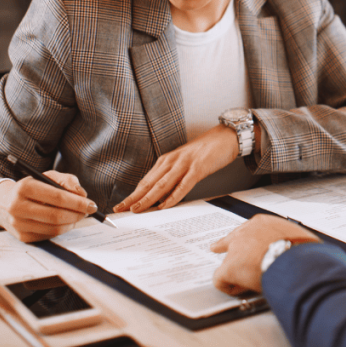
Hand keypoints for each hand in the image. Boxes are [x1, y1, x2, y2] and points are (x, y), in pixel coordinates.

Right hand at [0, 171, 94, 242]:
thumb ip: (68, 181)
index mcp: (24, 187)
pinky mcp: (22, 237)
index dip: (78, 202)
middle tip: (88, 211)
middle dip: (77, 214)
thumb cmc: (33, 187)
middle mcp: (17, 206)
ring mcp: (18, 224)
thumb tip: (82, 195)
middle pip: (56, 216)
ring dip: (72, 223)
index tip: (92, 204)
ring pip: (54, 228)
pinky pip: (49, 235)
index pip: (57, 197)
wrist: (5, 202)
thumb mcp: (48, 176)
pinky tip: (65, 222)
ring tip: (78, 215)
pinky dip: (62, 229)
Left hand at [114, 124, 238, 213]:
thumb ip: (173, 177)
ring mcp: (184, 164)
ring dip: (147, 198)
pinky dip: (173, 196)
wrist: (226, 136)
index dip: (132, 194)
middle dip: (133, 198)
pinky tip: (165, 205)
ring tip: (136, 210)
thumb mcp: (184, 163)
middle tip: (119, 210)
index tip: (121, 205)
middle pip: (149, 183)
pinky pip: (183, 184)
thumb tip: (161, 197)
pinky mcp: (198, 168)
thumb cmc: (205, 151)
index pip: (146, 181)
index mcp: (167, 161)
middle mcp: (172, 161)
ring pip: (162, 185)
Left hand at [211, 215, 319, 295]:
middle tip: (216, 247)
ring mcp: (236, 249)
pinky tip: (238, 290)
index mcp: (262, 223)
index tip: (241, 239)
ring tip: (249, 283)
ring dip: (237, 273)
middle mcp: (246, 232)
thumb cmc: (303, 251)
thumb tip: (302, 249)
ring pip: (229, 263)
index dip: (245, 237)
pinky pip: (220, 280)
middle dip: (224, 245)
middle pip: (230, 240)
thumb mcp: (299, 238)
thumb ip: (291, 240)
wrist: (296, 261)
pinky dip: (229, 287)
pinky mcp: (229, 267)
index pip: (248, 229)